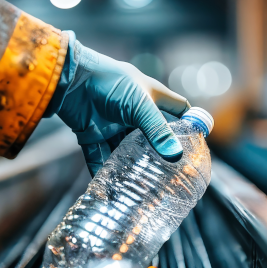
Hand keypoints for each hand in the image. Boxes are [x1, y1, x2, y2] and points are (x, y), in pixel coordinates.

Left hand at [50, 32, 190, 175]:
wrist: (69, 80)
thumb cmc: (110, 83)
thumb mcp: (140, 105)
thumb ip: (156, 131)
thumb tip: (175, 156)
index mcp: (150, 96)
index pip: (177, 108)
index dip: (187, 122)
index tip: (196, 141)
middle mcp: (133, 112)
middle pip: (150, 136)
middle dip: (157, 153)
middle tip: (169, 174)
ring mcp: (112, 124)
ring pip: (124, 150)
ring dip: (129, 166)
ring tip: (141, 187)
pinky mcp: (92, 134)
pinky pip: (99, 157)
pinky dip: (102, 171)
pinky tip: (111, 188)